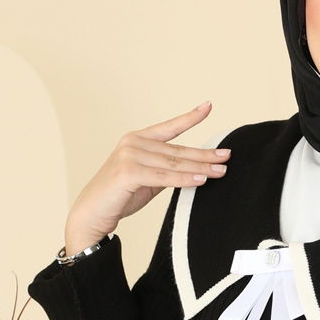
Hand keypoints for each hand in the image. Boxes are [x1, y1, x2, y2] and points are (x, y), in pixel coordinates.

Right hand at [63, 101, 231, 253]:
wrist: (92, 213)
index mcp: (137, 140)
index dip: (190, 117)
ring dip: (200, 168)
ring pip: (174, 164)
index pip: (169, 127)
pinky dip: (184, 180)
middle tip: (226, 156)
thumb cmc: (119, 196)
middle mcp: (133, 143)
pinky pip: (164, 177)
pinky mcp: (128, 172)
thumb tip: (196, 171)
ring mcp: (130, 155)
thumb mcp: (147, 179)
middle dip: (204, 154)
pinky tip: (200, 180)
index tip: (208, 106)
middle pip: (177, 150)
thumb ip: (166, 171)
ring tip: (220, 171)